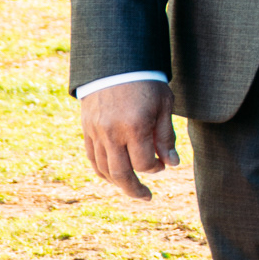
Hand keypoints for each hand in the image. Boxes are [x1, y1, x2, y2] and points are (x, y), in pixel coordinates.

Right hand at [81, 81, 178, 200]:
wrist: (115, 62)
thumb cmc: (146, 82)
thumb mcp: (164, 105)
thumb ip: (166, 136)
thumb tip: (172, 164)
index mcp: (134, 127)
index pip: (143, 164)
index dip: (155, 169)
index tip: (162, 164)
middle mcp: (112, 133)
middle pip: (121, 174)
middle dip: (135, 189)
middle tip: (146, 197)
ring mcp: (96, 132)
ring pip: (104, 169)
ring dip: (118, 183)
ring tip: (131, 188)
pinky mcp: (87, 129)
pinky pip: (92, 158)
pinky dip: (102, 171)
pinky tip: (113, 176)